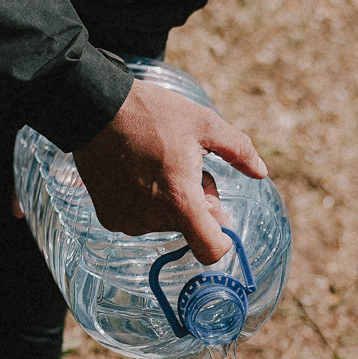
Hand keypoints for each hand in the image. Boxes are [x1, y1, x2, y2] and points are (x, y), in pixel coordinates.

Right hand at [71, 77, 265, 262]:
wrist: (96, 108)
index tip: (220, 215)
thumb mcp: (205, 124)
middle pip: (189, 228)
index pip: (210, 250)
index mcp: (180, 201)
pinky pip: (139, 218)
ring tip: (158, 164)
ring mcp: (127, 221)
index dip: (222, 238)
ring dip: (170, 201)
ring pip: (164, 222)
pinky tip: (137, 171)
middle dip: (197, 203)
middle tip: (186, 167)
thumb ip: (239, 150)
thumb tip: (261, 172)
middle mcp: (152, 219)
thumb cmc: (153, 114)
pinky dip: (144, 202)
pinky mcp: (108, 217)